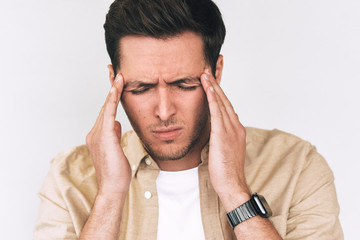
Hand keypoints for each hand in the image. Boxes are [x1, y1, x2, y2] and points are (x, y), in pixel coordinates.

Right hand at [86, 74, 130, 196]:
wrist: (113, 187)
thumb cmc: (117, 171)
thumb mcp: (117, 148)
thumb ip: (114, 134)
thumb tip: (117, 123)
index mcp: (98, 135)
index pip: (106, 111)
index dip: (111, 96)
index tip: (115, 82)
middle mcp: (94, 132)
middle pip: (105, 105)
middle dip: (110, 87)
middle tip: (114, 70)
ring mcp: (97, 134)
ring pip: (107, 106)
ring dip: (113, 89)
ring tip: (118, 74)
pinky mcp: (104, 136)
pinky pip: (109, 113)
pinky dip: (113, 99)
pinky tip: (117, 87)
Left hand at [200, 69, 250, 210]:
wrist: (231, 184)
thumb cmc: (226, 170)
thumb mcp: (224, 149)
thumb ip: (221, 136)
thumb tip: (215, 128)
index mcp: (236, 129)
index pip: (227, 106)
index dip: (219, 93)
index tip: (211, 82)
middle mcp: (236, 126)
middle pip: (225, 100)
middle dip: (216, 84)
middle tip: (207, 70)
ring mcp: (231, 129)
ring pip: (222, 102)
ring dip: (213, 86)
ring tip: (205, 73)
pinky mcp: (223, 134)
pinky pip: (218, 112)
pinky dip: (214, 98)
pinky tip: (208, 88)